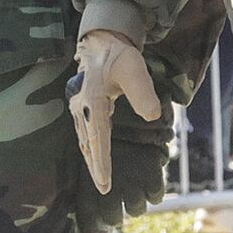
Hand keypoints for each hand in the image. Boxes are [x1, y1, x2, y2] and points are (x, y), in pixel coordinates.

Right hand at [71, 27, 162, 194]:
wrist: (102, 43)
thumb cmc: (119, 56)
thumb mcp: (135, 70)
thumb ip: (143, 92)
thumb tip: (153, 115)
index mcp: (93, 100)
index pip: (98, 137)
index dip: (101, 162)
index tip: (105, 182)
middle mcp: (82, 107)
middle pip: (89, 143)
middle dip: (95, 167)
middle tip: (103, 190)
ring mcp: (79, 107)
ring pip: (85, 140)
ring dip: (91, 159)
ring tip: (100, 180)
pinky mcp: (82, 107)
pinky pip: (85, 133)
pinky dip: (90, 148)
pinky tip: (95, 157)